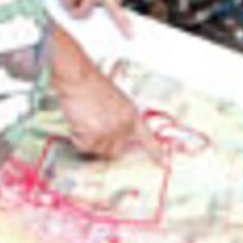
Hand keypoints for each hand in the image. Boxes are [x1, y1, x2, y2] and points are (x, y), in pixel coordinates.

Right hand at [48, 32, 147, 159]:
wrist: (79, 77)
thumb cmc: (92, 85)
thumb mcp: (115, 100)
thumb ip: (119, 118)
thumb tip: (114, 135)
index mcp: (132, 115)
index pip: (148, 138)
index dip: (156, 153)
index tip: (165, 165)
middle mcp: (124, 125)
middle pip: (115, 151)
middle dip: (103, 145)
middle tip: (92, 132)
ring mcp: (110, 131)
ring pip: (97, 150)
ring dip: (88, 140)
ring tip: (83, 120)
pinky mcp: (95, 135)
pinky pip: (83, 146)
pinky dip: (77, 138)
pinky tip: (77, 122)